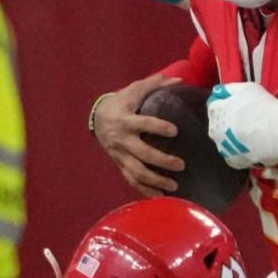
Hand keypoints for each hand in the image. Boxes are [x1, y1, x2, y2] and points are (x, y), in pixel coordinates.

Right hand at [93, 73, 185, 195]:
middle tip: (181, 165)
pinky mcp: (119, 163)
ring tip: (174, 186)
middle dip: (161, 161)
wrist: (96, 117)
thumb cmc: (121, 101)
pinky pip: (131, 180)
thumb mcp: (135, 89)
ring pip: (136, 172)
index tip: (175, 131)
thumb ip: (155, 83)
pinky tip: (160, 196)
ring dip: (155, 180)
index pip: (143, 124)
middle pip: (142, 154)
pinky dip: (145, 190)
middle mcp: (122, 140)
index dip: (158, 127)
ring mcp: (120, 154)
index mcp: (126, 120)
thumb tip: (180, 80)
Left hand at [206, 82, 277, 168]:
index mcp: (215, 112)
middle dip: (226, 121)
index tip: (237, 102)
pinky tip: (251, 146)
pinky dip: (239, 151)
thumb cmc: (262, 106)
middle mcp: (215, 131)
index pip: (214, 105)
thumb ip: (229, 89)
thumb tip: (220, 92)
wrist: (277, 130)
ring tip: (250, 133)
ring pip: (224, 141)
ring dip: (232, 138)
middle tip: (246, 118)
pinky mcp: (235, 161)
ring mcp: (224, 148)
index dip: (225, 102)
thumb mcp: (245, 88)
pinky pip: (234, 155)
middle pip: (217, 124)